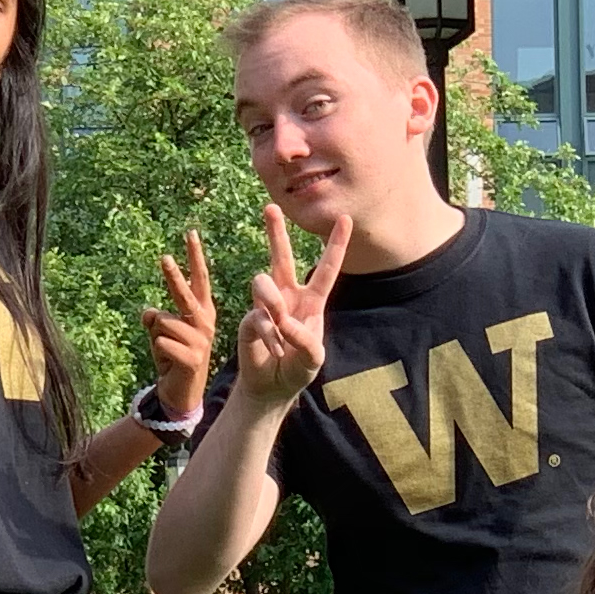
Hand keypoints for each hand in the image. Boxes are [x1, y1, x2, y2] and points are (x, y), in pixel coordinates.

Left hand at [145, 228, 217, 418]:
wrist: (181, 393)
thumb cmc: (173, 357)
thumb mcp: (161, 334)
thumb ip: (156, 318)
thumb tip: (149, 312)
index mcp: (202, 312)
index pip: (198, 279)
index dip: (194, 257)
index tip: (190, 232)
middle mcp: (205, 322)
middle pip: (184, 294)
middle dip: (173, 276)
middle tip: (163, 257)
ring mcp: (201, 340)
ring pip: (162, 323)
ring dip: (156, 337)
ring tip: (167, 352)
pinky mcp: (192, 358)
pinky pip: (160, 343)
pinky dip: (157, 352)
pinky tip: (168, 364)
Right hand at [233, 201, 346, 407]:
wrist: (273, 386)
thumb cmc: (297, 368)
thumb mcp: (314, 357)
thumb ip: (305, 339)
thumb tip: (282, 319)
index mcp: (312, 301)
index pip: (326, 269)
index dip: (336, 245)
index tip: (345, 218)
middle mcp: (287, 297)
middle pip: (282, 257)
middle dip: (276, 232)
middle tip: (271, 207)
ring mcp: (266, 306)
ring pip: (263, 282)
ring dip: (272, 304)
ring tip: (279, 324)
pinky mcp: (249, 320)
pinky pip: (257, 316)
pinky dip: (268, 336)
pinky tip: (274, 349)